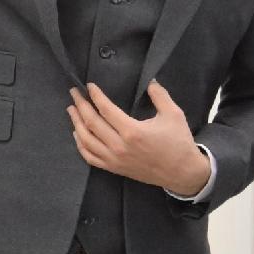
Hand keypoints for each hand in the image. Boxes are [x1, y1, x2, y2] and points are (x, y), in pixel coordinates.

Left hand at [69, 82, 210, 196]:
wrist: (182, 173)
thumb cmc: (179, 142)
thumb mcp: (173, 114)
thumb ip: (159, 95)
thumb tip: (149, 80)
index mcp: (132, 131)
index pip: (106, 110)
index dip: (95, 96)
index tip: (89, 86)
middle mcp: (119, 146)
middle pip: (91, 123)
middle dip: (80, 105)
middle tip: (74, 93)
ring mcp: (115, 160)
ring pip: (86, 140)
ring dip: (76, 123)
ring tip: (71, 110)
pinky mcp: (115, 169)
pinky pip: (90, 157)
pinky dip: (80, 145)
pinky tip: (77, 134)